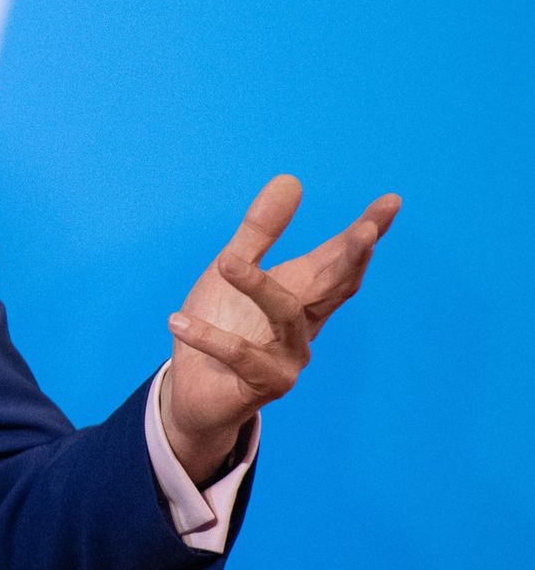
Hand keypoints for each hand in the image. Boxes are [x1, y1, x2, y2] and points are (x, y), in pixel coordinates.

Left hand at [161, 175, 400, 482]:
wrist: (192, 388)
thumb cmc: (220, 323)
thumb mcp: (231, 270)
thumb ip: (259, 231)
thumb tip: (290, 180)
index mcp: (302, 293)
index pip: (339, 260)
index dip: (365, 233)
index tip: (390, 202)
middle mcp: (305, 325)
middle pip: (336, 287)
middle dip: (352, 258)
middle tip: (366, 231)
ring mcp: (290, 357)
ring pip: (284, 315)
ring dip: (257, 286)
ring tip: (225, 262)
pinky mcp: (265, 384)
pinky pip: (240, 355)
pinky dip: (209, 337)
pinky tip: (178, 322)